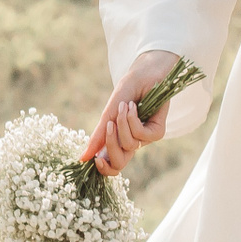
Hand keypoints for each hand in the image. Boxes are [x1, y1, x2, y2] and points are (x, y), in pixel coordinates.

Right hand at [81, 50, 178, 176]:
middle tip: (108, 126)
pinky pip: (141, 135)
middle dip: (111, 145)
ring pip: (129, 145)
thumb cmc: (127, 90)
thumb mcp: (108, 113)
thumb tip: (82, 159)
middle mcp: (132, 141)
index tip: (95, 160)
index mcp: (118, 139)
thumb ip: (98, 135)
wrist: (145, 73)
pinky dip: (134, 119)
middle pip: (120, 162)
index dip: (104, 169)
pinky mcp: (158, 131)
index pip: (112, 165)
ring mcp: (145, 138)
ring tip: (124, 105)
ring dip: (122, 123)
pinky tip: (135, 107)